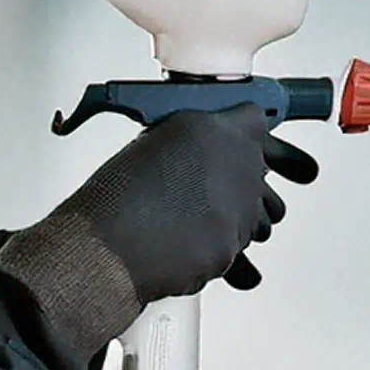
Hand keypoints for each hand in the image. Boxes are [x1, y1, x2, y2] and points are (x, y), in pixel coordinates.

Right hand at [0, 103, 317, 363]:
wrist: (105, 246)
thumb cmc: (117, 194)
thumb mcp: (152, 144)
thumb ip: (189, 140)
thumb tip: (202, 154)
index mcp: (215, 129)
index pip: (254, 119)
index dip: (245, 131)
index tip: (244, 138)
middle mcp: (238, 165)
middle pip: (263, 171)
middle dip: (243, 181)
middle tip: (214, 189)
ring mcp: (241, 209)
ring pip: (262, 215)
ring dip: (240, 218)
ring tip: (203, 221)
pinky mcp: (235, 248)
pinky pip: (241, 251)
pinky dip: (220, 249)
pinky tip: (193, 244)